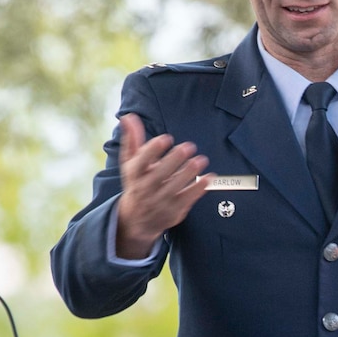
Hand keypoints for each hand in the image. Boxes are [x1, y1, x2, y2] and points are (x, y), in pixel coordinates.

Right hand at [114, 112, 210, 257]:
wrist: (137, 220)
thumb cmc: (136, 183)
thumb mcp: (130, 162)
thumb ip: (132, 139)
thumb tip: (129, 117)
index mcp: (134, 174)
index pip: (141, 161)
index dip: (153, 150)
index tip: (165, 138)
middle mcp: (146, 188)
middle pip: (160, 174)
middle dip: (174, 160)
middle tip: (188, 146)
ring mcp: (160, 201)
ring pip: (175, 186)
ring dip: (189, 173)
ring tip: (201, 160)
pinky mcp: (174, 210)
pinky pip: (188, 199)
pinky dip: (199, 188)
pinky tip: (209, 177)